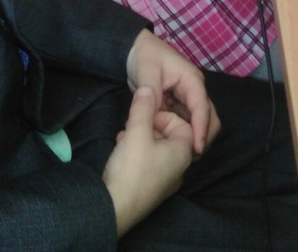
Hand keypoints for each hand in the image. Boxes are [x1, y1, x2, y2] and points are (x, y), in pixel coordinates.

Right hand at [102, 86, 193, 235]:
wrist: (114, 209)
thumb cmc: (131, 169)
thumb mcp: (136, 133)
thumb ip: (143, 108)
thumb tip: (147, 88)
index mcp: (183, 153)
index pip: (183, 124)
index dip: (163, 116)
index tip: (144, 117)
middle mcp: (179, 168)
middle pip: (169, 136)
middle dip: (148, 126)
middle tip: (131, 125)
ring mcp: (165, 181)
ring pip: (156, 148)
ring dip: (140, 138)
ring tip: (123, 137)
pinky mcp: (151, 188)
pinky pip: (148, 162)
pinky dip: (136, 153)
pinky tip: (121, 151)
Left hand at [126, 29, 219, 154]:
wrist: (134, 50)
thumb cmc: (144, 57)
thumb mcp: (147, 72)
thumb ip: (152, 93)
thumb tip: (154, 114)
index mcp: (191, 80)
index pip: (202, 106)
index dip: (201, 128)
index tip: (197, 148)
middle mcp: (194, 90)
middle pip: (209, 117)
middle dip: (203, 136)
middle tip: (191, 157)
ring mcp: (188, 99)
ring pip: (199, 123)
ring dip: (193, 137)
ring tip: (182, 155)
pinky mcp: (179, 106)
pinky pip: (185, 123)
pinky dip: (183, 134)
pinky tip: (173, 145)